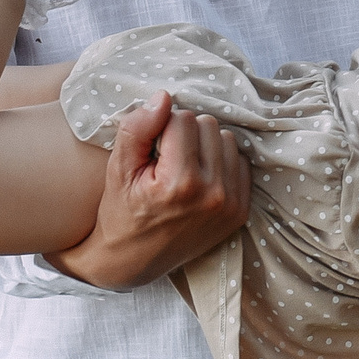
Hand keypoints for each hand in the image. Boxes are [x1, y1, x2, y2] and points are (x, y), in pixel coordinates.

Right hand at [47, 92, 250, 289]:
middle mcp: (212, 194)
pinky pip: (239, 162)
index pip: (182, 119)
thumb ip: (137, 130)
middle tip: (165, 160)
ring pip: (226, 139)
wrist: (131, 261)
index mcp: (180, 183)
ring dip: (204, 146)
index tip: (151, 152)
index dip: (161, 128)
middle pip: (208, 125)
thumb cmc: (121, 212)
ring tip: (182, 168)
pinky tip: (198, 178)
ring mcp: (230, 204)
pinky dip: (220, 163)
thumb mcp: (117, 170)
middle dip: (185, 135)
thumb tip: (163, 97)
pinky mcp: (241, 211)